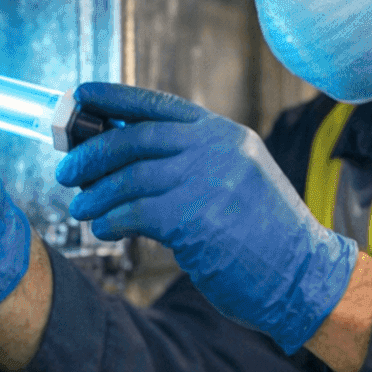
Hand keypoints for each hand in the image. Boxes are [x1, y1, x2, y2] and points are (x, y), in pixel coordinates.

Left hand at [54, 82, 357, 352]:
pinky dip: (111, 220)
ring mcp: (208, 182)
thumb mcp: (236, 178)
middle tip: (67, 172)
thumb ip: (192, 160)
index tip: (79, 96)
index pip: (157, 105)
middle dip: (90, 154)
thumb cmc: (263, 234)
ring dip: (95, 194)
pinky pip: (135, 213)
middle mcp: (217, 149)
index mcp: (224, 134)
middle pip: (134, 138)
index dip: (112, 98)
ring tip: (81, 209)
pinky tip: (104, 229)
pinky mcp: (197, 219)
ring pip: (129, 178)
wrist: (304, 274)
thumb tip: (124, 156)